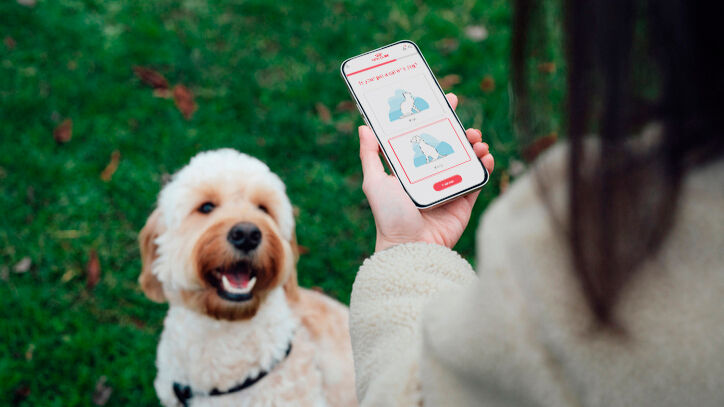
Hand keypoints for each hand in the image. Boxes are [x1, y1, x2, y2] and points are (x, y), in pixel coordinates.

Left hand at [359, 93, 494, 251]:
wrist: (409, 247)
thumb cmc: (389, 215)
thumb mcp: (374, 181)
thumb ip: (370, 155)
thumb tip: (364, 127)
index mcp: (411, 169)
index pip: (425, 137)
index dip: (436, 119)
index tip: (446, 100)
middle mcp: (431, 176)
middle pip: (450, 146)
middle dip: (460, 131)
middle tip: (464, 125)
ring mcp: (449, 188)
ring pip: (467, 160)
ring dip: (475, 146)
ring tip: (476, 141)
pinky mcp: (464, 202)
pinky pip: (478, 180)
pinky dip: (485, 167)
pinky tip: (485, 157)